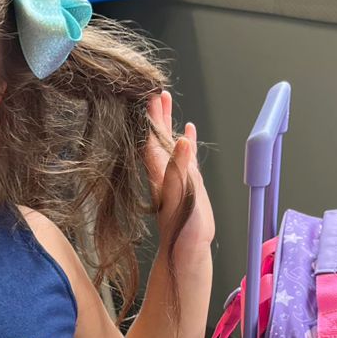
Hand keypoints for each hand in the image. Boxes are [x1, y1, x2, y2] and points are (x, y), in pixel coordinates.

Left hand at [143, 90, 214, 259]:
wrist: (187, 249)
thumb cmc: (183, 227)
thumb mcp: (183, 194)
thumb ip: (181, 167)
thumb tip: (181, 139)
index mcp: (160, 171)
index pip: (151, 136)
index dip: (150, 116)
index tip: (148, 93)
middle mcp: (165, 170)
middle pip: (157, 134)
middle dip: (156, 111)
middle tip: (155, 89)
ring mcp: (176, 175)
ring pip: (169, 140)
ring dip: (167, 121)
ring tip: (166, 99)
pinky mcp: (187, 182)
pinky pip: (185, 154)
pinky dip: (186, 140)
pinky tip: (188, 130)